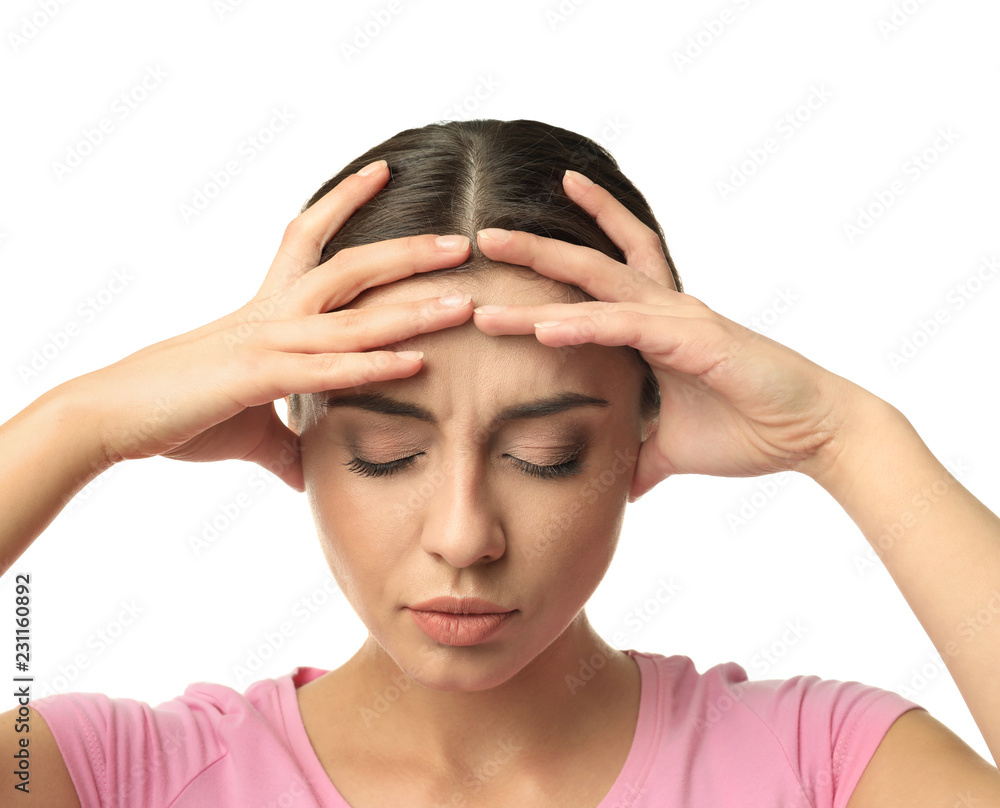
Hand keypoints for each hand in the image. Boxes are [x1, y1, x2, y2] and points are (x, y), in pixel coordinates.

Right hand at [61, 161, 474, 490]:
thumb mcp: (247, 425)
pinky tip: (416, 363)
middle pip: (349, 265)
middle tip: (462, 242)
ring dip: (411, 310)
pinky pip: (325, 369)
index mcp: (268, 310)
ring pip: (351, 316)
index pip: (308, 236)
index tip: (383, 171)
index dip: (345, 200)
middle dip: (407, 252)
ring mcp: (265, 341)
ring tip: (463, 303)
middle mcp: (273, 313)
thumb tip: (307, 473)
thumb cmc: (177, 411)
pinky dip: (372, 366)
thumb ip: (285, 442)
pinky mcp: (255, 376)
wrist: (111, 416)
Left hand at [472, 170, 873, 500]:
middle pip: (590, 265)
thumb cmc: (750, 429)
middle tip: (484, 233)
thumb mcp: (673, 447)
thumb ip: (640, 458)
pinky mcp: (697, 342)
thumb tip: (619, 486)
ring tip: (494, 252)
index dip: (565, 252)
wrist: (814, 434)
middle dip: (537, 246)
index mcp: (658, 327)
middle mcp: (665, 311)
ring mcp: (680, 321)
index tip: (515, 246)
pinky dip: (585, 326)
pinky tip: (544, 327)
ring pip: (599, 286)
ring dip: (543, 270)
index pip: (604, 277)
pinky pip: (629, 328)